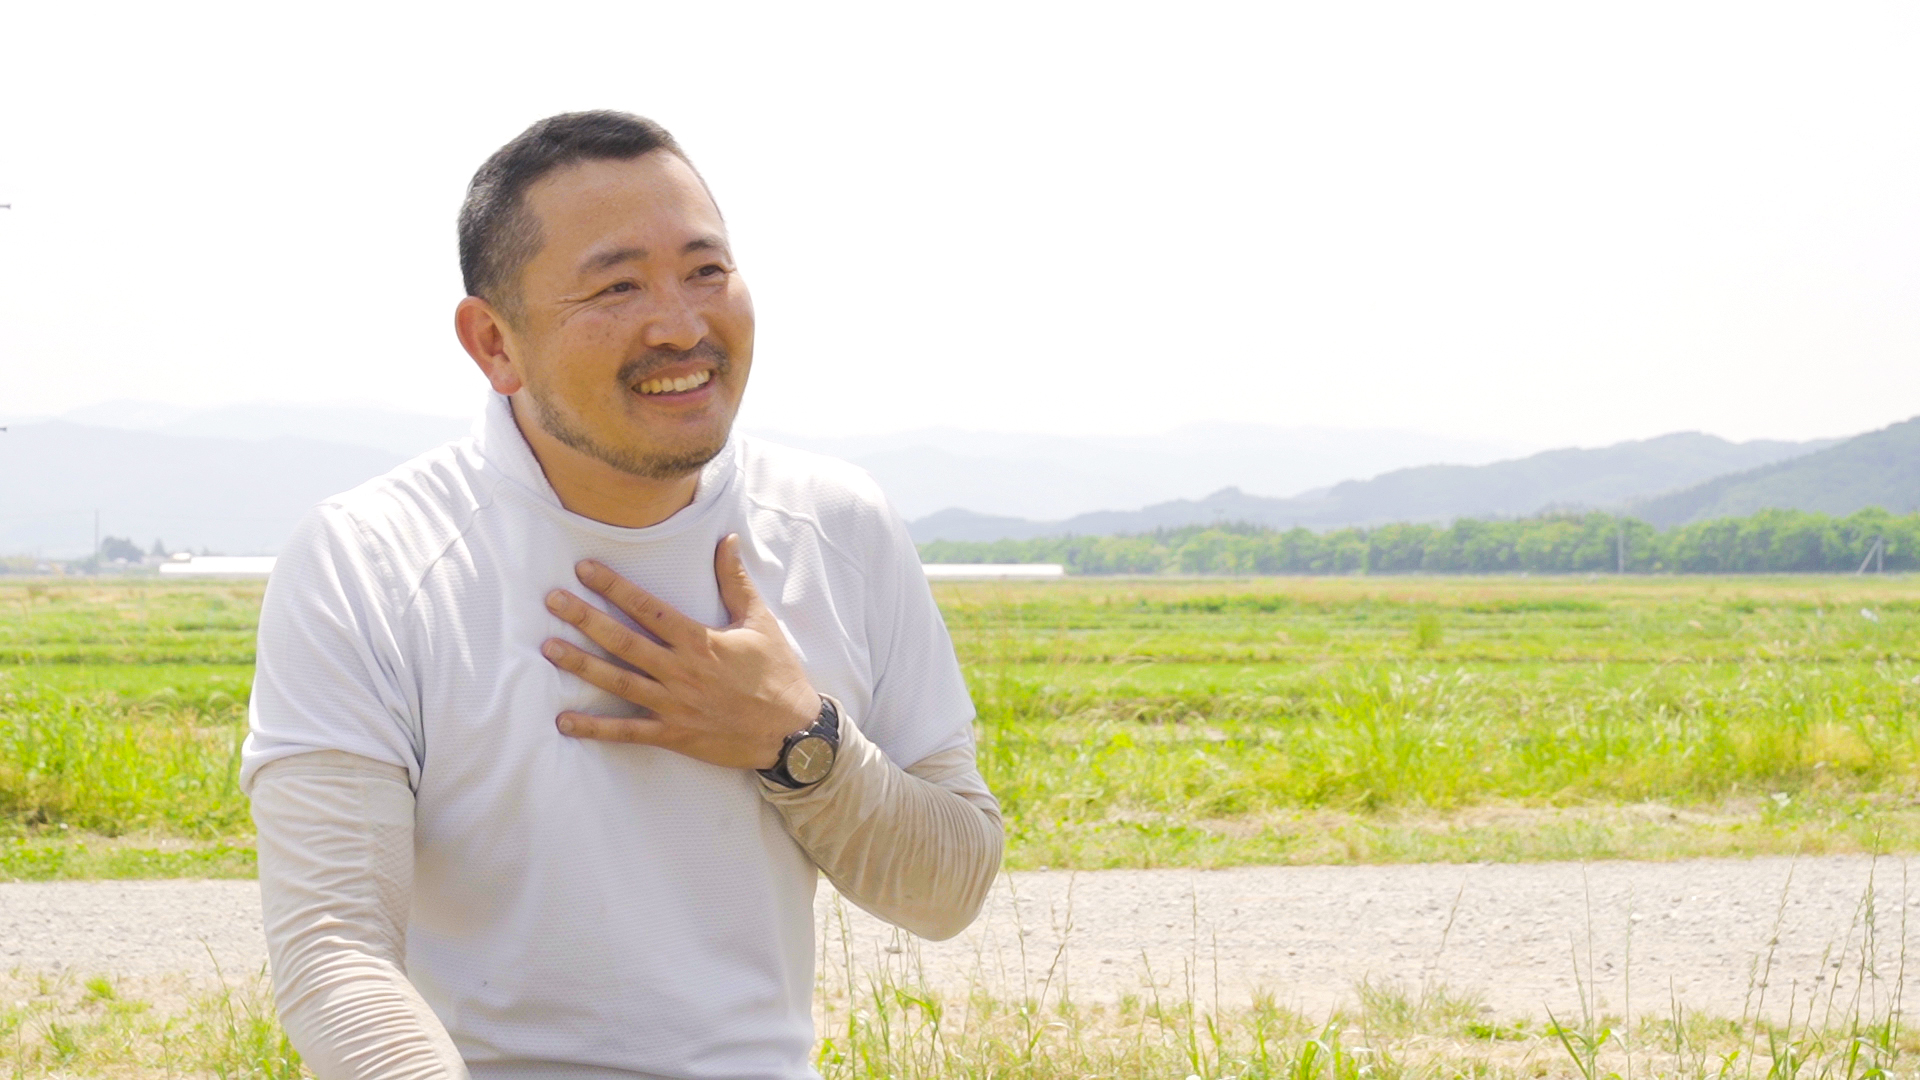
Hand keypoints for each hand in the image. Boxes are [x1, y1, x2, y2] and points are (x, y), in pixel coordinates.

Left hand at [539, 534, 818, 769]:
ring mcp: (674, 704)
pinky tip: (565, 722)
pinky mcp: (673, 734)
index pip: (648, 608)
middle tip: (552, 601)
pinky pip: (627, 732)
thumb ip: (736, 582)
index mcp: (699, 641)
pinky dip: (595, 728)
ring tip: (549, 648)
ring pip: (618, 682)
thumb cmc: (776, 674)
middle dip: (585, 619)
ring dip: (581, 665)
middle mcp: (680, 671)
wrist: (791, 732)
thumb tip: (727, 540)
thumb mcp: (760, 623)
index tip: (585, 568)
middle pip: (623, 641)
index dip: (615, 586)